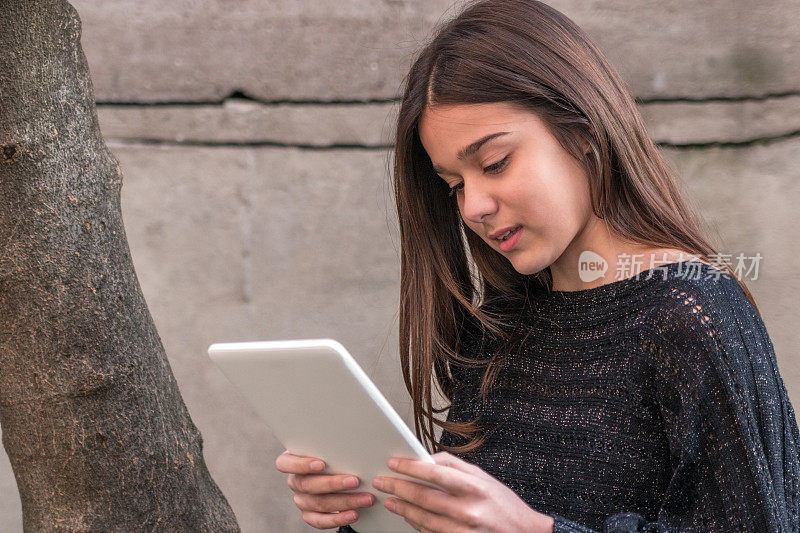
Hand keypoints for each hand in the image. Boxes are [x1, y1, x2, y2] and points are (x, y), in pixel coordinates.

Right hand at [275, 450, 375, 529]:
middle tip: (355, 481)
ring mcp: (301, 500)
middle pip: (308, 485)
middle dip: (334, 483)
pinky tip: (353, 514)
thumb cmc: (334, 456)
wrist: (338, 475)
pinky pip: (320, 521)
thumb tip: (352, 438)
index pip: (285, 463)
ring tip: (365, 498)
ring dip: (345, 501)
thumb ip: (332, 446)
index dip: (302, 464)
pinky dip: (338, 518)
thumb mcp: (329, 448)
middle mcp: (295, 481)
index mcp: (292, 461)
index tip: (322, 464)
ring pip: (318, 503)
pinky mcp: (309, 515)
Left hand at [372, 451, 554, 531]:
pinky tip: (407, 515)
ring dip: (402, 507)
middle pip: (423, 497)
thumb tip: (426, 459)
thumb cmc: (502, 502)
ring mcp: (463, 530)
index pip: (434, 473)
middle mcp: (468, 509)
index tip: (394, 463)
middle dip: (398, 487)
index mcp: (474, 487)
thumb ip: (453, 466)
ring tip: (390, 499)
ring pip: (423, 518)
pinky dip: (416, 524)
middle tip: (383, 482)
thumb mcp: (482, 476)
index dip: (410, 467)